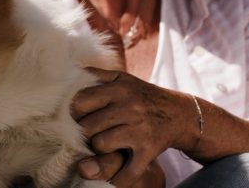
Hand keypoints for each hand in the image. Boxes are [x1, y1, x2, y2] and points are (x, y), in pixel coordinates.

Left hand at [72, 67, 197, 186]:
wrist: (181, 114)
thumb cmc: (142, 96)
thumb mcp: (122, 78)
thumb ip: (95, 75)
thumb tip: (67, 71)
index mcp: (119, 89)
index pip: (80, 101)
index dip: (74, 112)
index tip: (77, 116)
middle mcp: (130, 107)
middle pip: (88, 126)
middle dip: (85, 132)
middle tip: (90, 133)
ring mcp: (140, 130)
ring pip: (101, 145)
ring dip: (99, 148)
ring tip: (104, 144)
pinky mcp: (149, 150)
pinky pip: (127, 171)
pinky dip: (118, 179)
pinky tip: (110, 179)